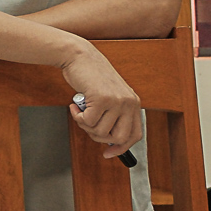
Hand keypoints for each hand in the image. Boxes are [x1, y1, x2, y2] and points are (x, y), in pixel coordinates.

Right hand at [61, 43, 142, 157]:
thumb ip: (113, 114)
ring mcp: (117, 101)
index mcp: (133, 103)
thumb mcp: (109, 96)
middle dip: (100, 138)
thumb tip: (108, 140)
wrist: (80, 57)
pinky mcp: (102, 99)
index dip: (121, 148)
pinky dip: (77, 117)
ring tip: (80, 111)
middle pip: (119, 138)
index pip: (135, 135)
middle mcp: (129, 103)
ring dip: (85, 125)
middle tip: (88, 126)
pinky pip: (88, 121)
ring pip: (101, 131)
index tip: (108, 153)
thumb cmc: (90, 76)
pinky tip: (75, 106)